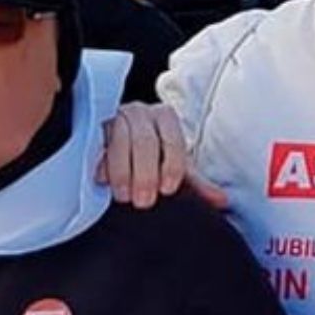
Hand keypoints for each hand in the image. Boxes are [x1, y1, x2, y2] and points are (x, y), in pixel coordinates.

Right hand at [97, 102, 226, 210]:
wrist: (114, 150)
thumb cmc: (148, 160)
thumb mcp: (172, 169)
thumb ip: (195, 184)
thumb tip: (223, 201)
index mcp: (165, 118)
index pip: (172, 138)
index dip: (172, 164)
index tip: (167, 189)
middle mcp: (140, 112)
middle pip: (145, 141)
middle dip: (145, 173)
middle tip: (143, 201)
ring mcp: (113, 117)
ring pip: (119, 139)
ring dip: (121, 171)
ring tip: (122, 196)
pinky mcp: (90, 127)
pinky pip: (94, 141)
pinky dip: (98, 161)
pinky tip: (100, 178)